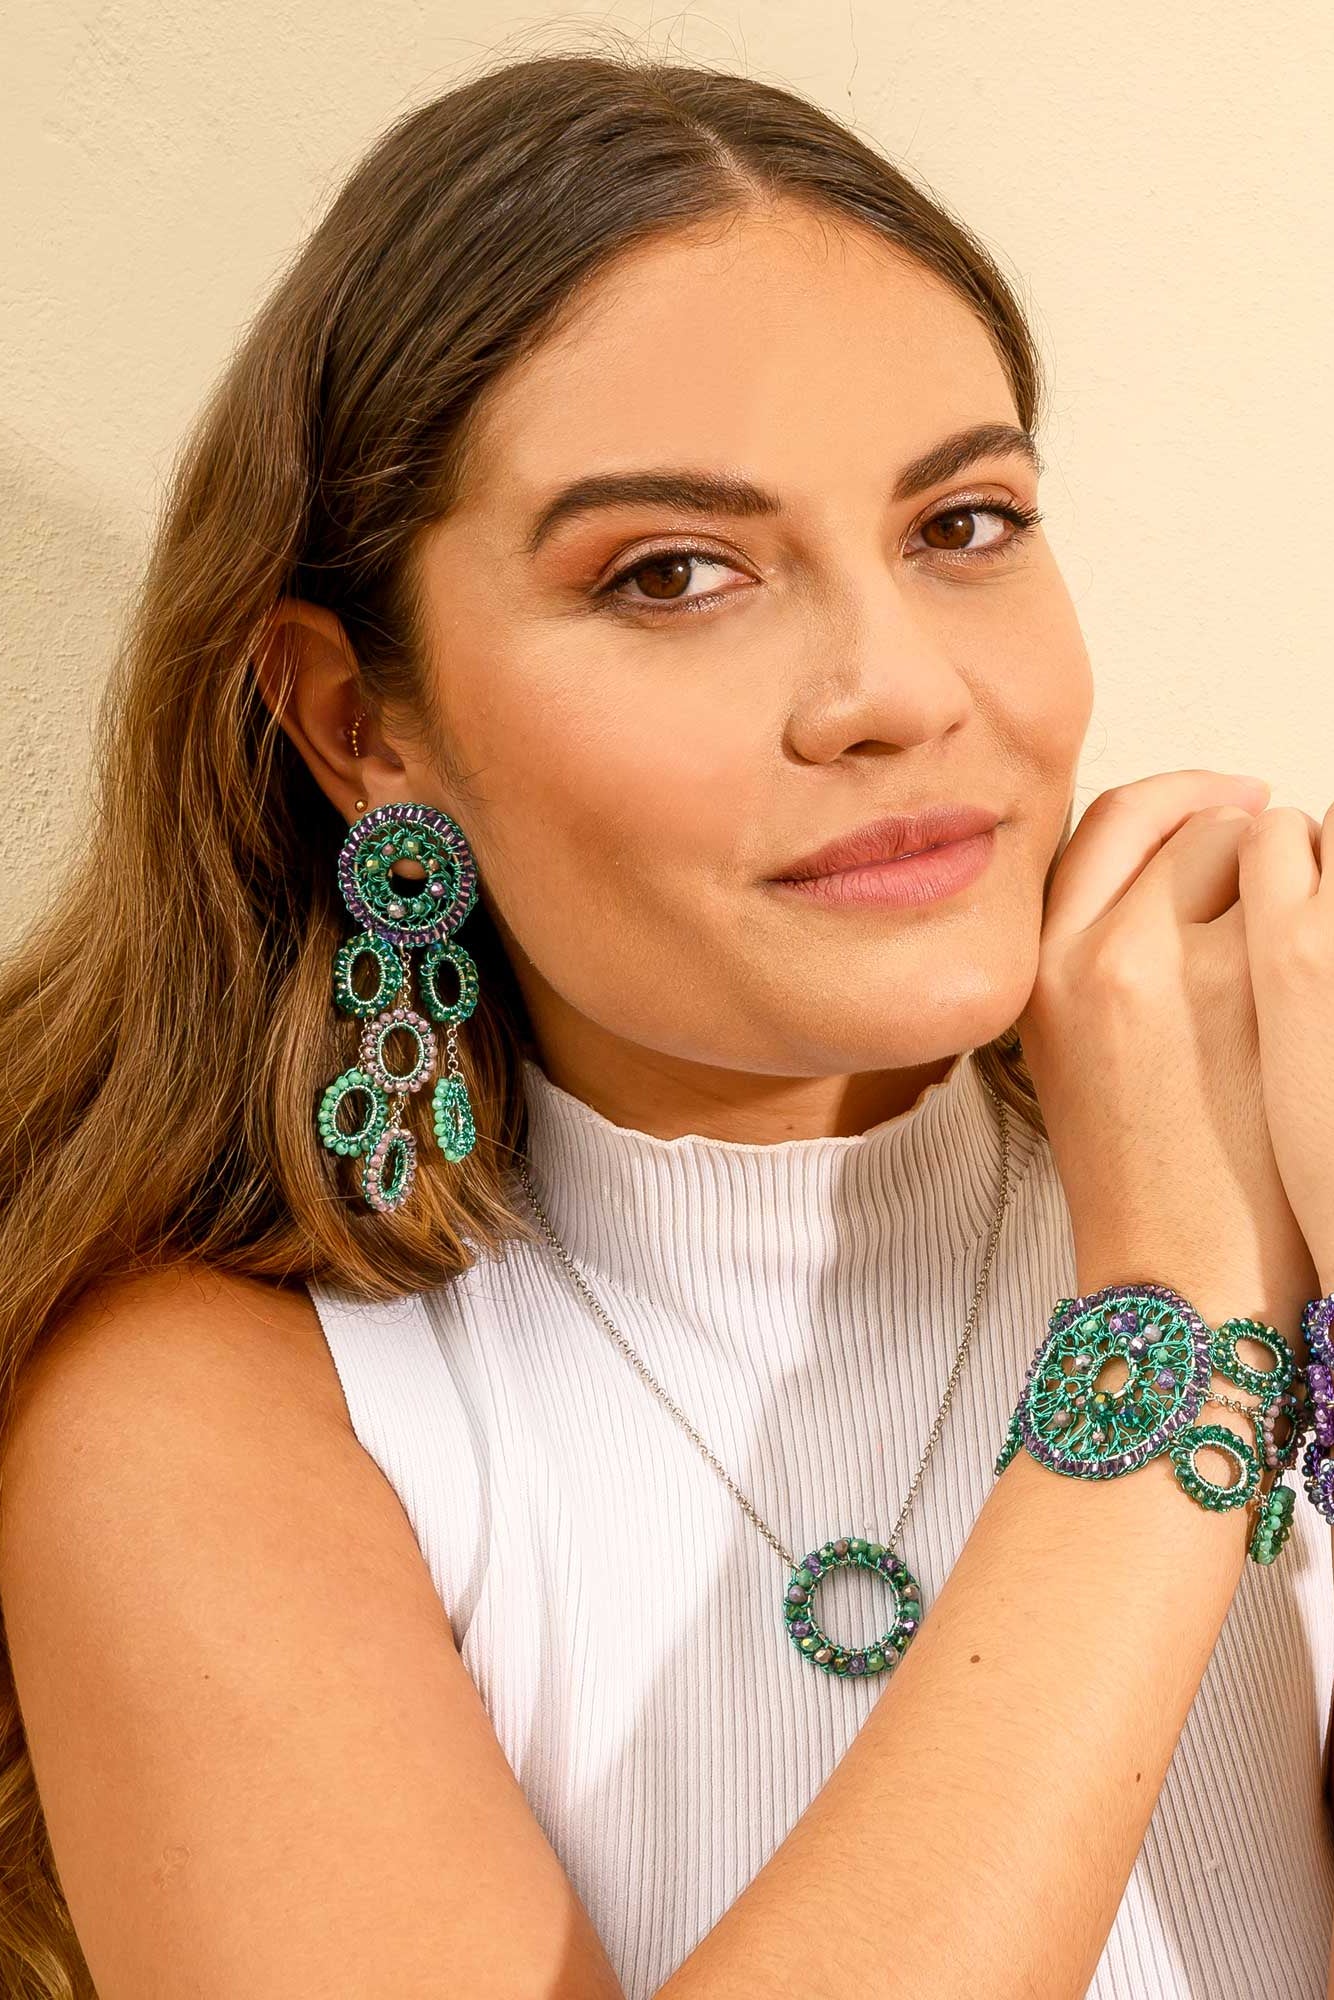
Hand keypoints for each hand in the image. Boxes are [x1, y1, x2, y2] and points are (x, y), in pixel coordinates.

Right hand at [1016, 770, 1318, 1332]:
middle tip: (1292, 851)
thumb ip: (1096, 958)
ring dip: (1299, 871)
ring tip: (1312, 933)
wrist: (1180, 1274)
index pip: (1110, 824)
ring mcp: (1177, 963)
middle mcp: (1096, 952)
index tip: (1232, 807)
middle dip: (1249, 834)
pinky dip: (1330, 913)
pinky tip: (1328, 964)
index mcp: (1038, 967)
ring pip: (1259, 846)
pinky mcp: (1257, 988)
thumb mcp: (1068, 1054)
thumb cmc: (1143, 1180)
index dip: (1181, 801)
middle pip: (1188, 825)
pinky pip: (1310, 896)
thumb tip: (1184, 878)